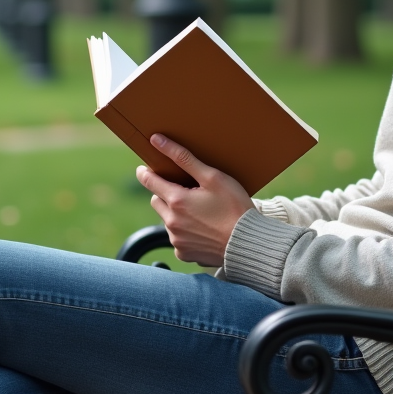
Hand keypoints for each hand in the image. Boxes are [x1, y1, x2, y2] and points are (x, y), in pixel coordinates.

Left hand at [136, 134, 253, 266]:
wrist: (248, 242)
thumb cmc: (234, 206)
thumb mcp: (212, 177)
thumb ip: (183, 158)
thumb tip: (157, 140)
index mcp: (176, 201)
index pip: (149, 181)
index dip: (146, 172)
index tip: (144, 168)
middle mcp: (172, 222)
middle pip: (156, 200)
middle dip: (166, 194)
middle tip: (185, 191)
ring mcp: (177, 239)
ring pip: (166, 220)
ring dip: (175, 213)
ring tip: (199, 211)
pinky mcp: (183, 253)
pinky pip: (177, 237)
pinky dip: (184, 231)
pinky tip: (202, 228)